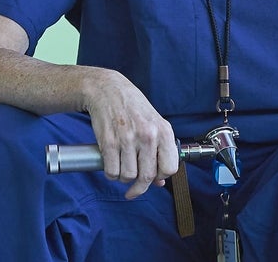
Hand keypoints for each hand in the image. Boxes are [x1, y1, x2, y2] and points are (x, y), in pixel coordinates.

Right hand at [83, 69, 179, 198]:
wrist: (108, 90)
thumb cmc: (133, 106)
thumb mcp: (153, 123)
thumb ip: (159, 150)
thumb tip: (159, 182)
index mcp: (163, 131)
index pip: (170, 168)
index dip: (161, 177)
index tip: (154, 179)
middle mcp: (147, 136)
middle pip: (147, 176)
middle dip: (139, 186)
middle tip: (133, 187)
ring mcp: (127, 139)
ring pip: (128, 176)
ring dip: (123, 178)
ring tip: (122, 166)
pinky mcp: (108, 142)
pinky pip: (111, 172)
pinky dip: (111, 173)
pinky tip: (112, 163)